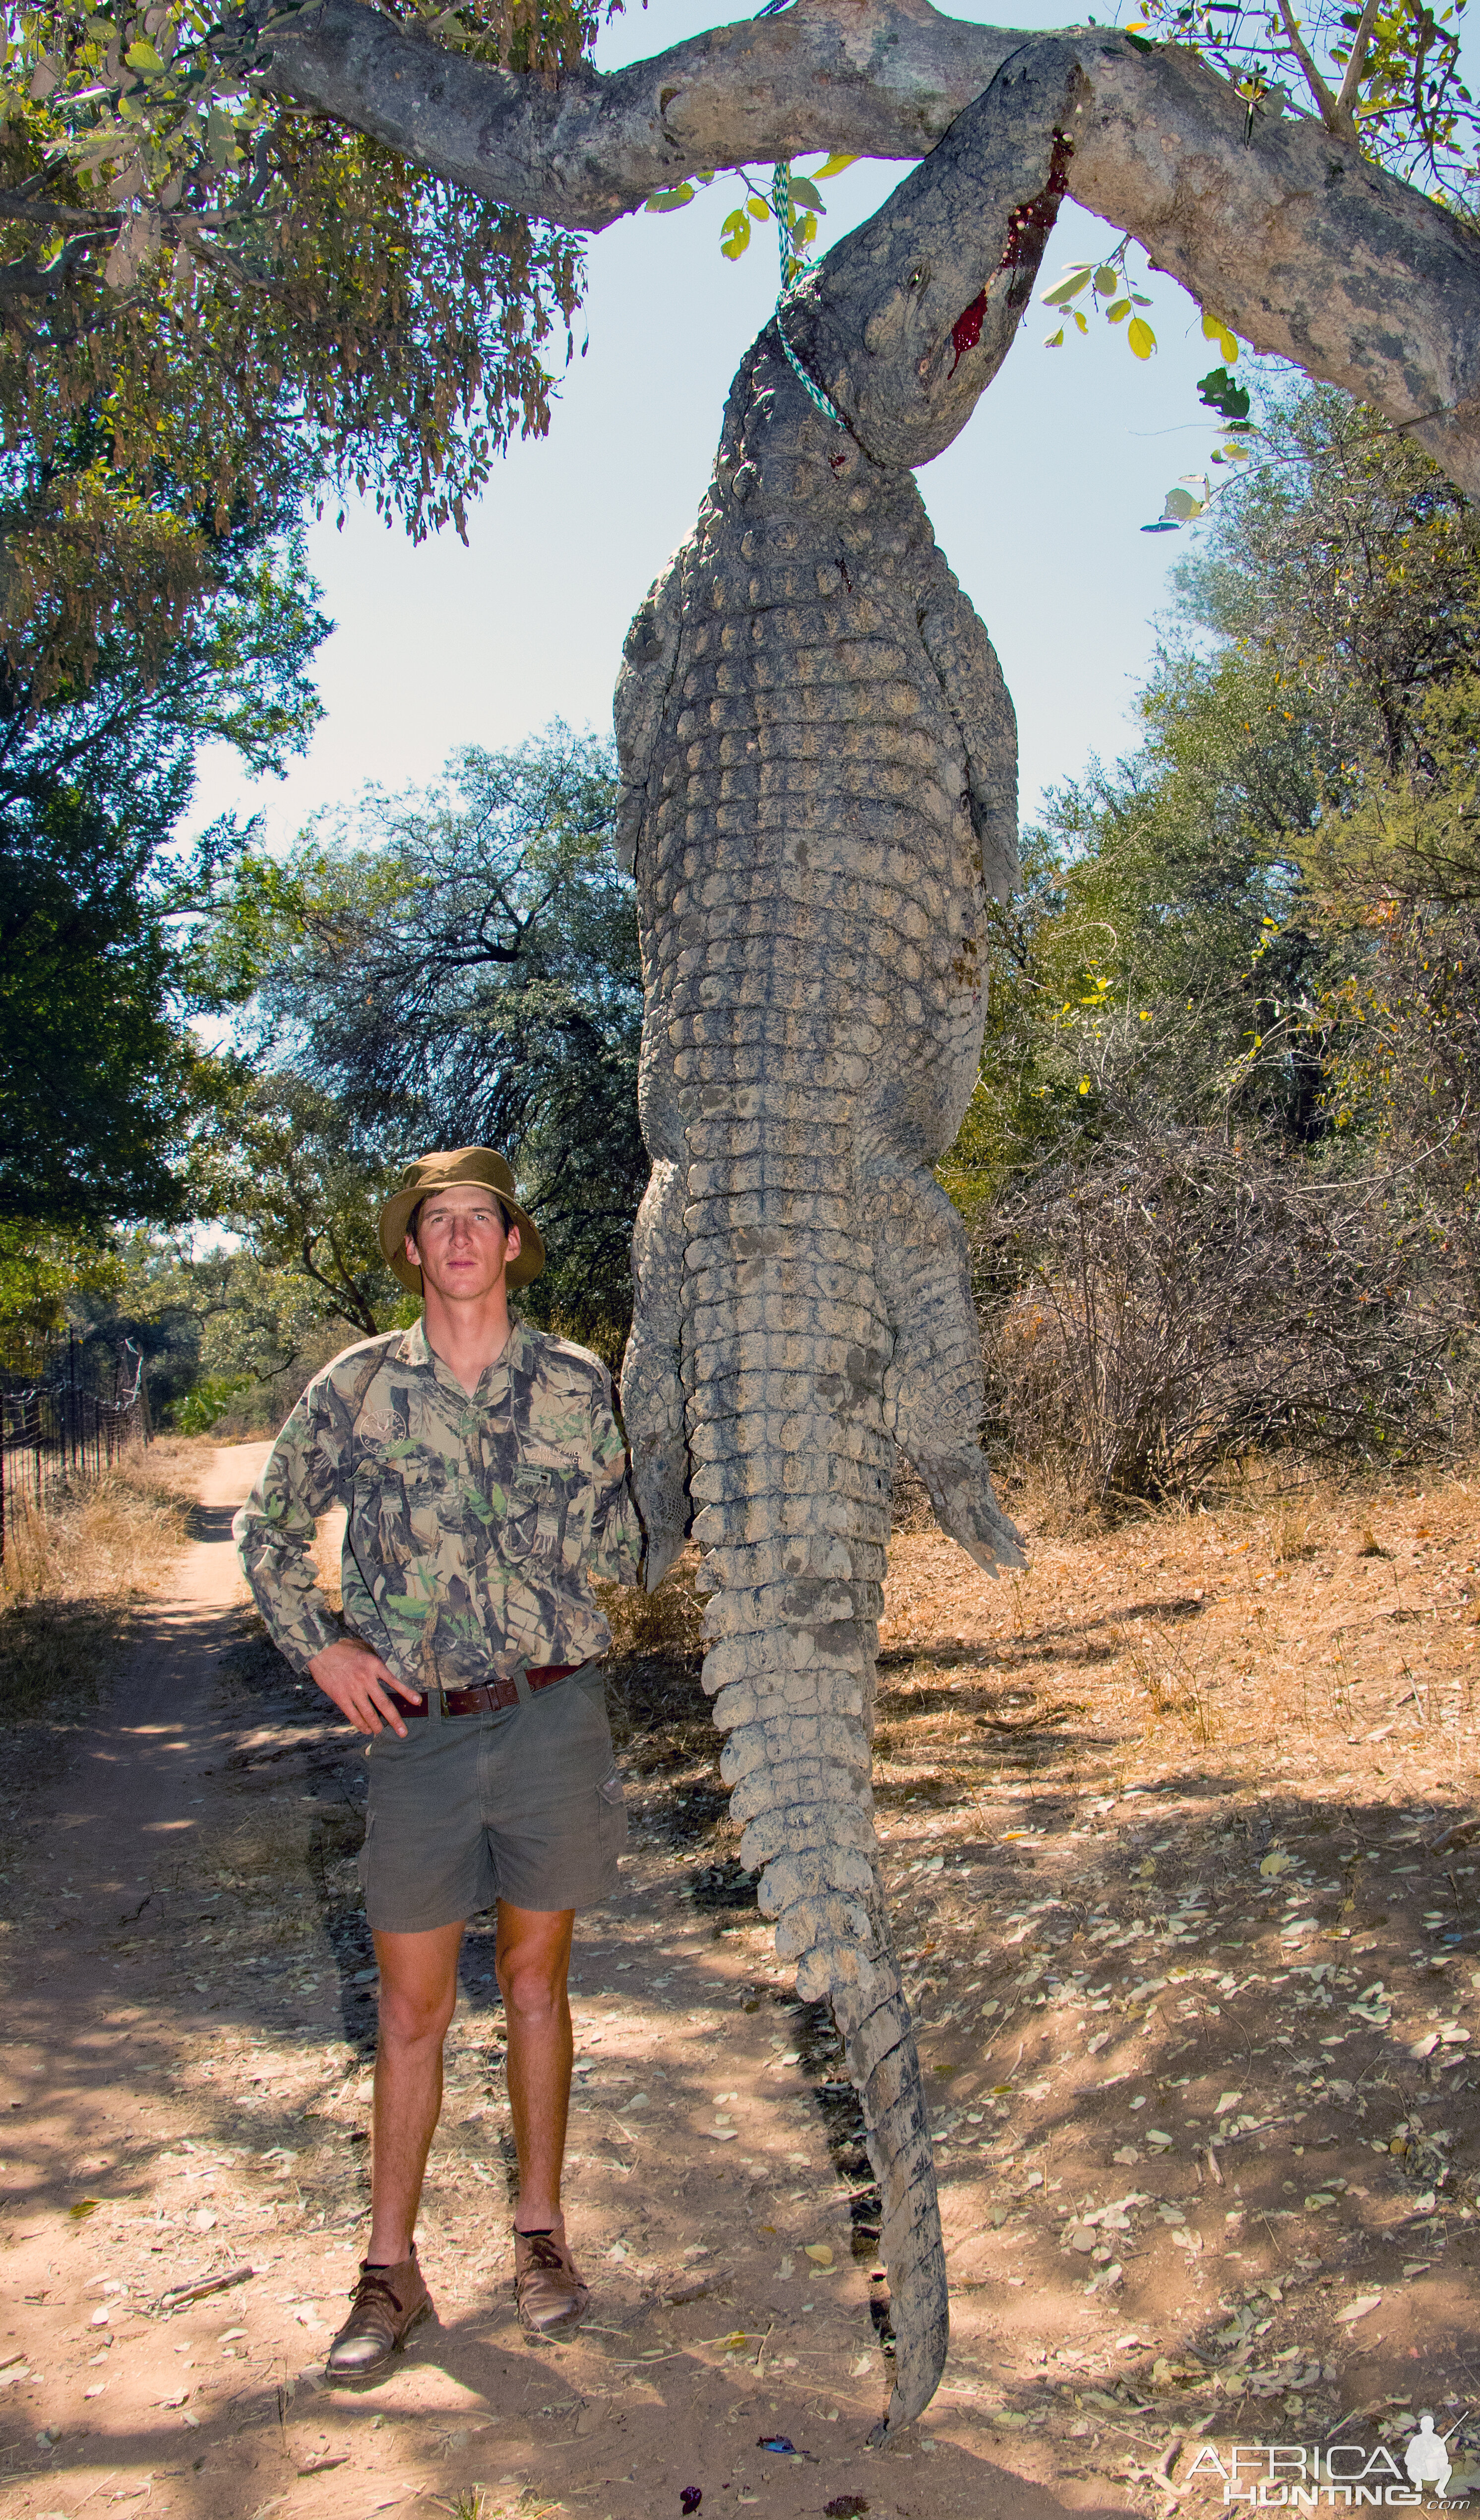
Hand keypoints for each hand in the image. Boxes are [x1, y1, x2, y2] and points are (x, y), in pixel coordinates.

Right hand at [308, 1637, 422, 1737]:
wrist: (321, 1648)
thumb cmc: (343, 1647)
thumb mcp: (365, 1648)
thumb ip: (376, 1661)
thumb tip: (386, 1672)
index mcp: (374, 1665)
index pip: (394, 1681)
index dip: (407, 1692)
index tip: (418, 1702)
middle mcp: (366, 1679)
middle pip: (384, 1704)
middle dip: (395, 1720)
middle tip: (403, 1732)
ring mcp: (353, 1689)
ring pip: (369, 1713)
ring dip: (377, 1725)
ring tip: (382, 1733)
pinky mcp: (340, 1696)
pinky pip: (352, 1714)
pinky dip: (360, 1724)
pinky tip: (366, 1730)